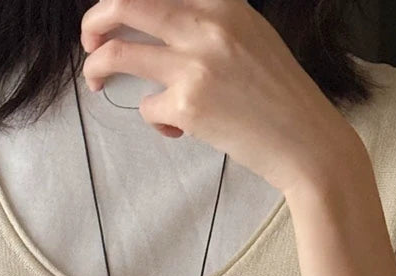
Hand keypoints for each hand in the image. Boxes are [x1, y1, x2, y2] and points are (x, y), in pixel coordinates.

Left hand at [80, 0, 361, 194]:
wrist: (307, 142)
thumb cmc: (280, 96)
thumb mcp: (250, 37)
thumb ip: (209, 22)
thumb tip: (159, 23)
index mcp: (223, 2)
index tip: (114, 12)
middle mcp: (206, 24)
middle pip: (123, 3)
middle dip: (94, 21)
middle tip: (89, 39)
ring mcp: (195, 65)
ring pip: (118, 54)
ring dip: (97, 67)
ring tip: (97, 80)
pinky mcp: (189, 106)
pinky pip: (147, 107)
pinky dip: (154, 118)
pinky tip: (176, 127)